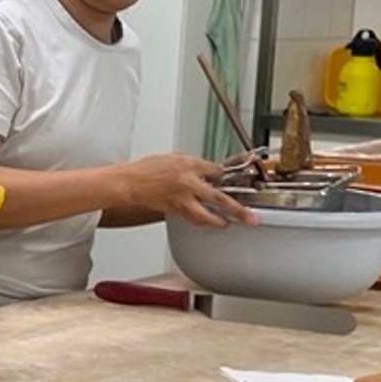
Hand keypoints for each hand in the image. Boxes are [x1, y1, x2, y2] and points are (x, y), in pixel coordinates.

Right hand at [122, 152, 258, 227]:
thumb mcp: (174, 158)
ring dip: (220, 221)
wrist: (130, 182)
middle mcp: (188, 183)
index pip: (218, 172)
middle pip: (219, 198)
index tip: (234, 179)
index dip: (227, 176)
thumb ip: (194, 165)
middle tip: (250, 218)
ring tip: (228, 223)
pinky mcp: (175, 211)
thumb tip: (209, 171)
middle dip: (237, 210)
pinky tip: (209, 222)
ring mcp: (182, 199)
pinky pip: (194, 219)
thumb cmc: (148, 169)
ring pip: (207, 216)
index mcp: (189, 165)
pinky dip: (203, 221)